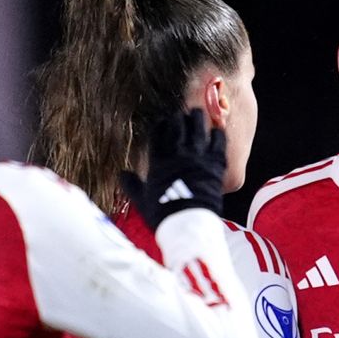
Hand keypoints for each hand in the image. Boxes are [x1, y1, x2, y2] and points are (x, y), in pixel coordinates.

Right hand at [119, 108, 226, 229]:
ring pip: (197, 129)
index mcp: (159, 161)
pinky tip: (216, 130)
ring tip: (196, 113)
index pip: (158, 134)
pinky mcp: (215, 164)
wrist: (188, 224)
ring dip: (196, 119)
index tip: (162, 121)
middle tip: (180, 115)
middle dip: (178, 118)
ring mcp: (198, 157)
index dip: (160, 125)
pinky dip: (217, 135)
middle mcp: (178, 154)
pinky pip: (217, 143)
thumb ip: (132, 185)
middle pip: (178, 126)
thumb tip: (121, 174)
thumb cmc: (163, 214)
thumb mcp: (141, 201)